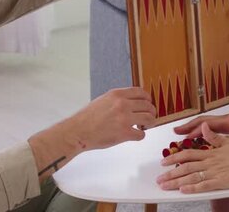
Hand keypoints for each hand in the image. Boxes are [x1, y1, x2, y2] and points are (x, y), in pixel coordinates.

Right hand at [28, 87, 155, 181]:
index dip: (147, 99)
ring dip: (150, 123)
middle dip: (151, 112)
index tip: (148, 104)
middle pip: (148, 105)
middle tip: (148, 118)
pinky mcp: (124, 133)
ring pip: (149, 118)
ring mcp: (124, 118)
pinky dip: (140, 135)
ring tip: (144, 126)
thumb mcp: (104, 100)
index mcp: (117, 94)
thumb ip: (119, 99)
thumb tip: (134, 102)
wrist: (77, 131)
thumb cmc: (88, 117)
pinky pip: (141, 134)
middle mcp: (122, 104)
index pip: (141, 92)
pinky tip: (134, 135)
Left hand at [157, 123, 228, 192]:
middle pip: (186, 167)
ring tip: (165, 186)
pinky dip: (193, 188)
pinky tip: (183, 190)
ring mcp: (216, 172)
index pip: (188, 154)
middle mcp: (211, 162)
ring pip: (192, 176)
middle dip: (170, 173)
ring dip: (177, 182)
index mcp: (211, 153)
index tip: (163, 162)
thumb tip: (204, 127)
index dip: (174, 158)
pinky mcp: (222, 182)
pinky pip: (205, 185)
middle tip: (159, 178)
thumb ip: (214, 137)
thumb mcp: (228, 143)